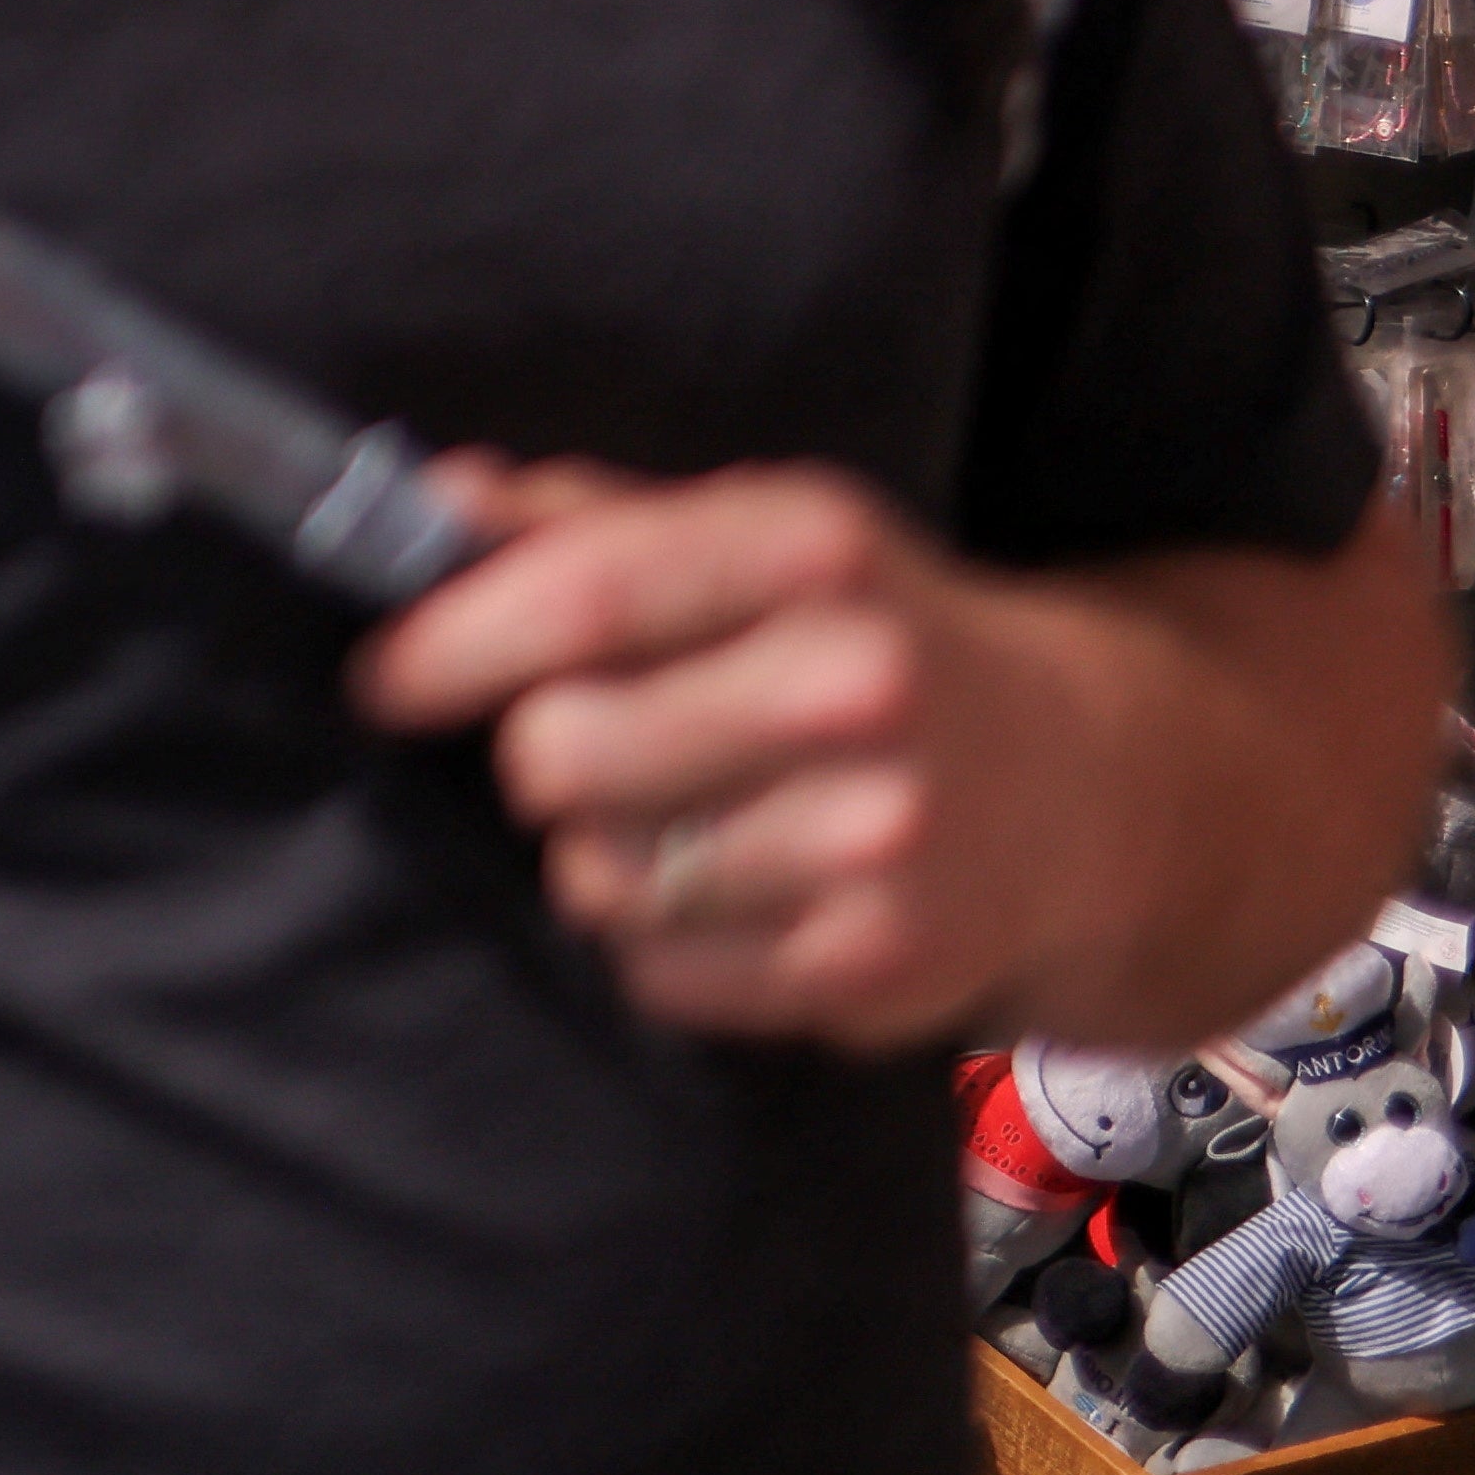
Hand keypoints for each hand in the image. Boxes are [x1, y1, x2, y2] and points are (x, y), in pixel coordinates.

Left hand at [348, 457, 1135, 1052]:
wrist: (1091, 787)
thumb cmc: (878, 641)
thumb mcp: (761, 539)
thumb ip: (587, 520)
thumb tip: (429, 503)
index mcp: (812, 550)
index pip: (585, 594)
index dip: (453, 643)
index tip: (383, 677)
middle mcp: (856, 686)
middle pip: (559, 753)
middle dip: (541, 755)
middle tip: (596, 746)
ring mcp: (876, 835)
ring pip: (595, 876)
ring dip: (601, 855)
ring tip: (687, 819)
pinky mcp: (877, 964)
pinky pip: (658, 972)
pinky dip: (663, 943)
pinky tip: (737, 890)